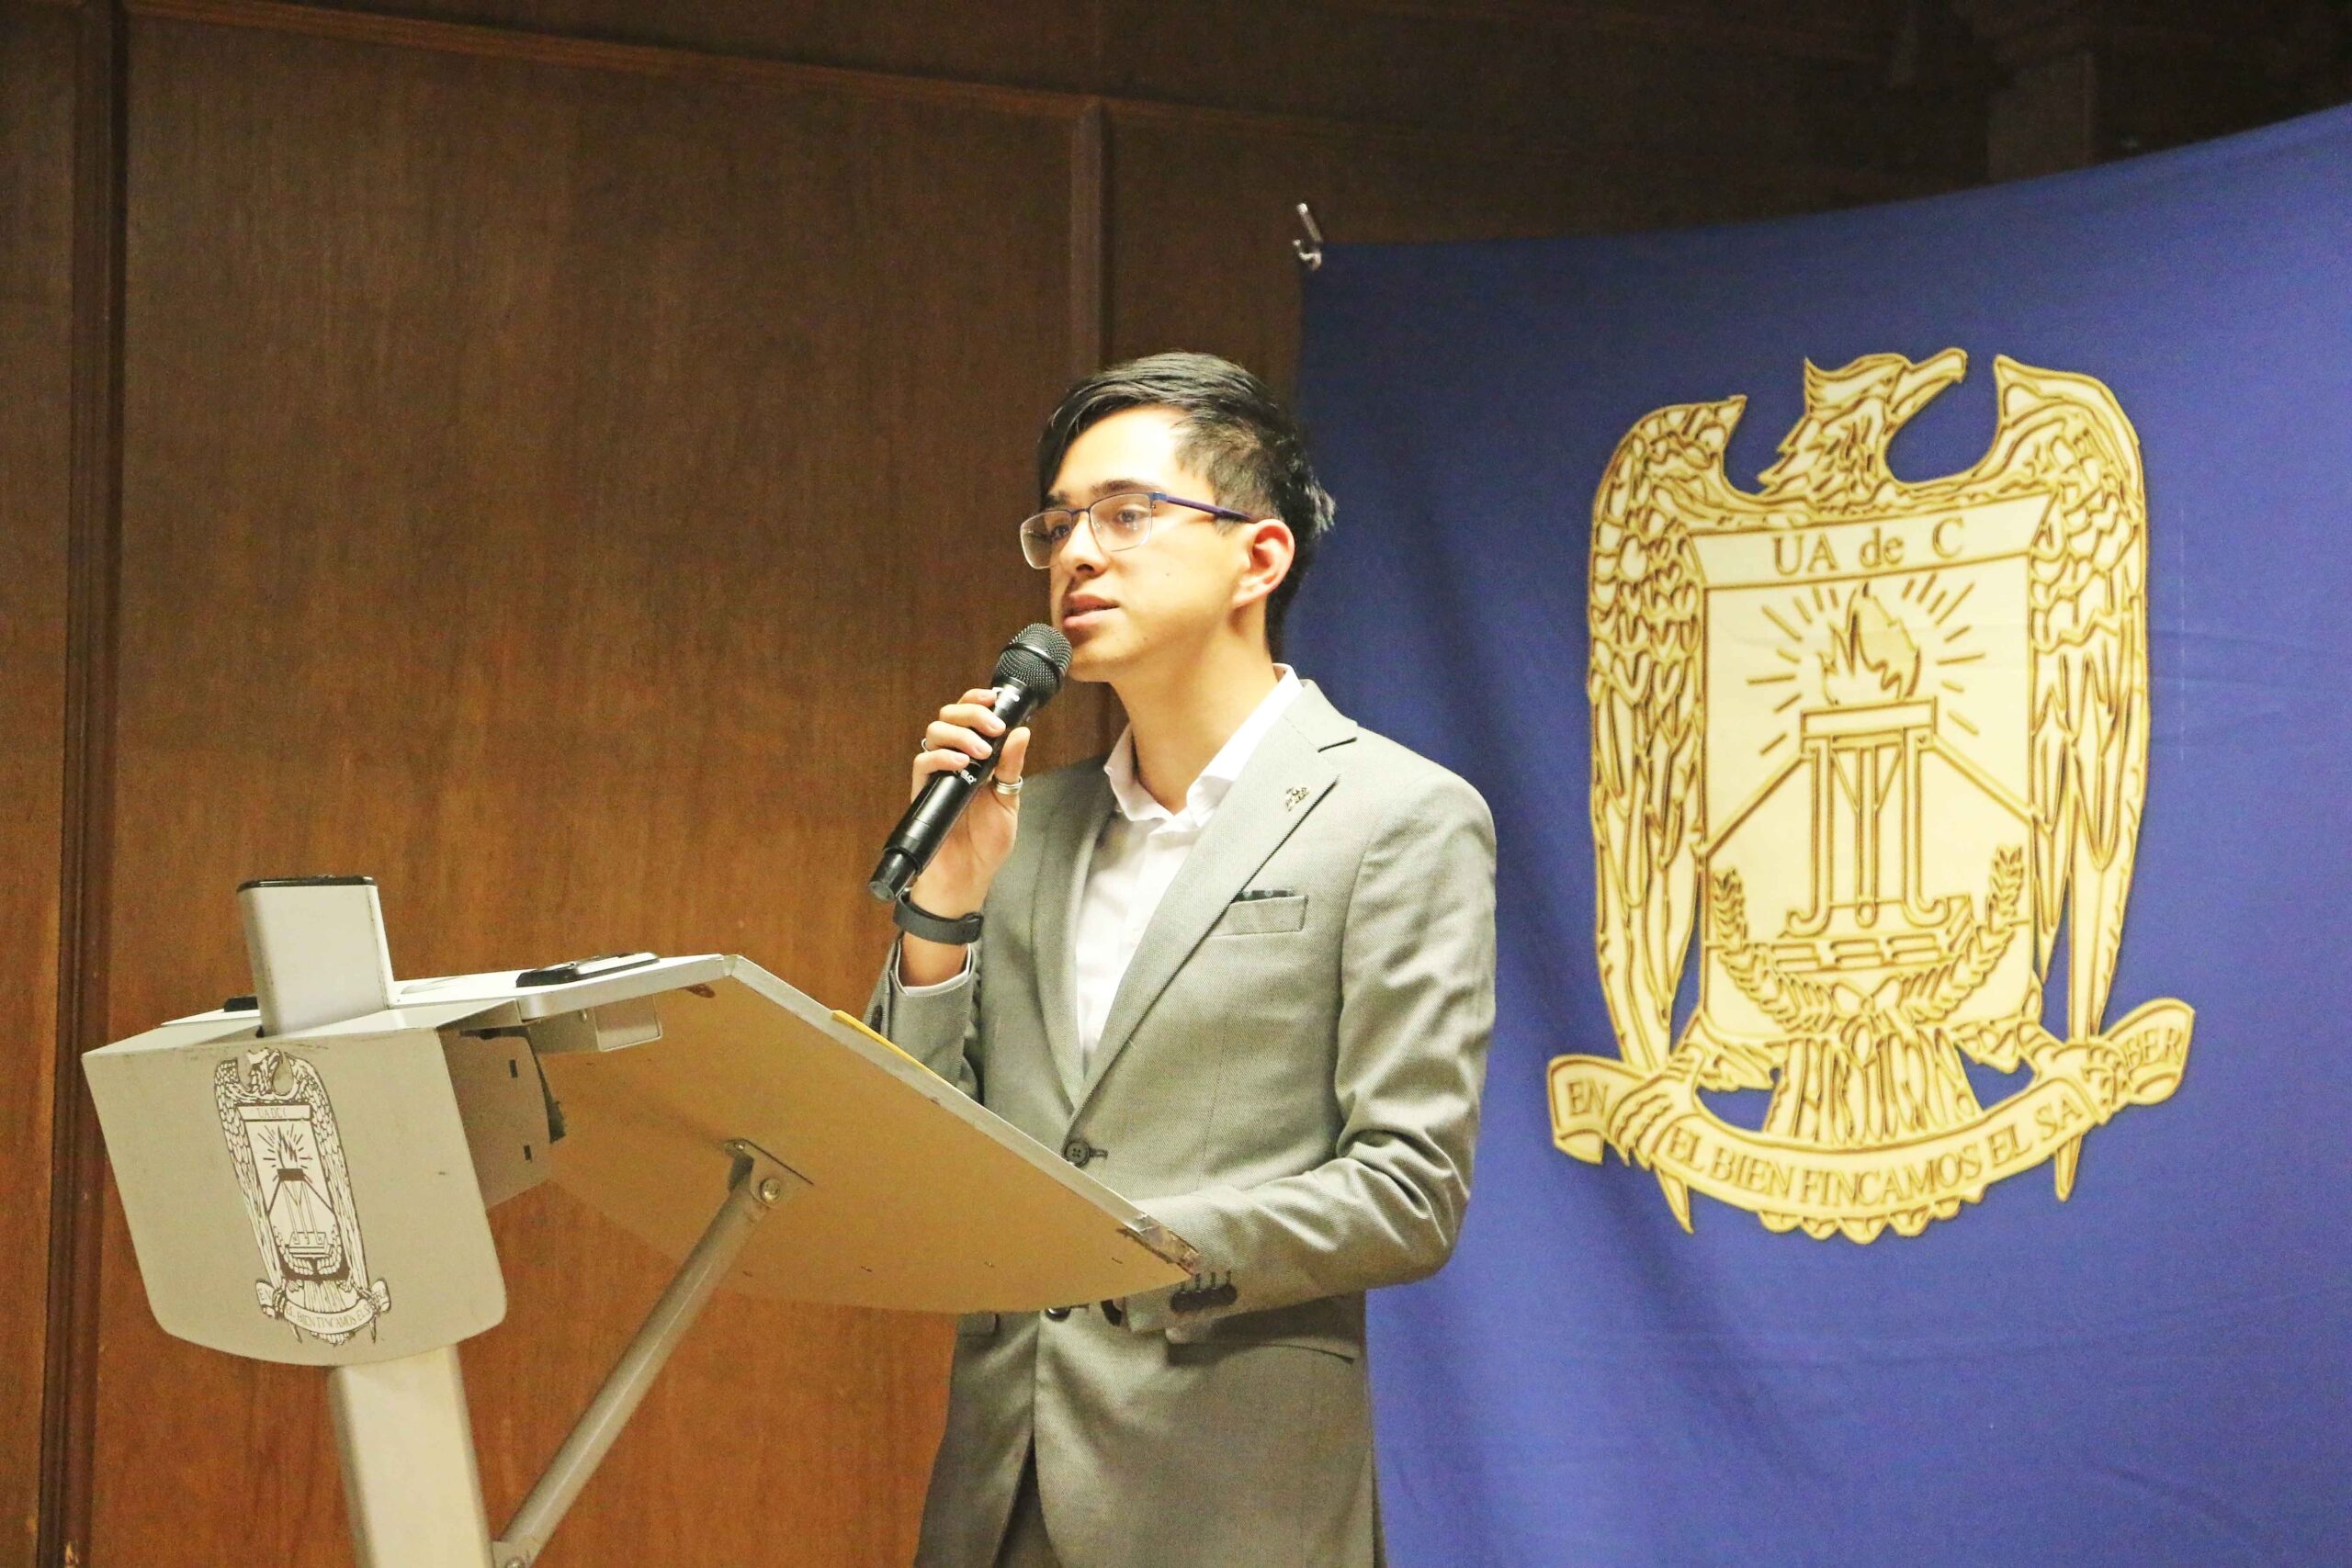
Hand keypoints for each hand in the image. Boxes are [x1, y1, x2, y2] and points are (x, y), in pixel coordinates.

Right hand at [907, 687, 1031, 917]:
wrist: (969, 877)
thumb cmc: (987, 843)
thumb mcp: (1009, 800)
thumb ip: (1011, 766)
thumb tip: (1022, 731)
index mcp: (976, 758)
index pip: (970, 717)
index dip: (978, 700)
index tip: (995, 697)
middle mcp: (954, 760)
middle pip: (950, 715)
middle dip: (972, 712)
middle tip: (993, 727)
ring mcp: (937, 774)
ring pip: (935, 731)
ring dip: (961, 734)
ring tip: (981, 753)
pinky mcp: (923, 791)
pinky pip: (923, 761)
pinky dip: (942, 757)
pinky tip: (962, 765)